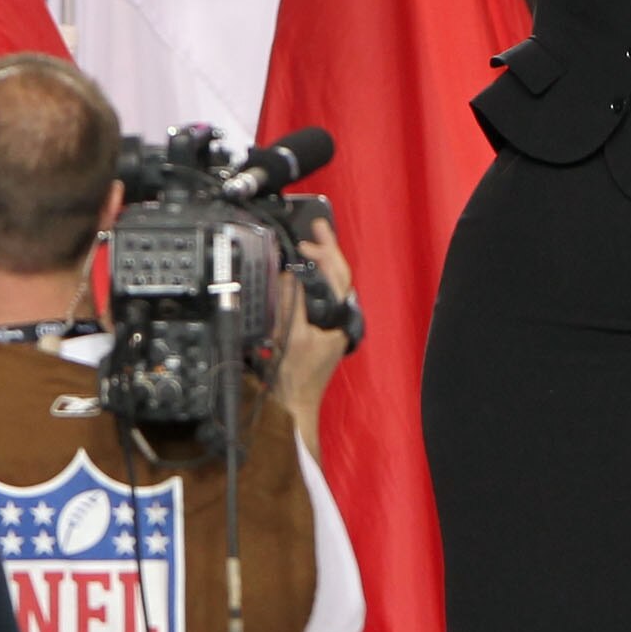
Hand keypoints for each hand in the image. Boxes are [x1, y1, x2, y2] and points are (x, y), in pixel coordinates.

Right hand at [276, 217, 355, 421]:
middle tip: (315, 228)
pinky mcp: (322, 331)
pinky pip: (321, 297)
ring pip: (332, 285)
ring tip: (309, 244)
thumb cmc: (294, 376)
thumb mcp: (289, 333)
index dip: (325, 249)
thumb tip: (291, 274)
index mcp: (340, 317)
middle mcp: (341, 319)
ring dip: (320, 264)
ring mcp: (333, 325)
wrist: (292, 404)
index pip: (338, 273)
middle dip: (326, 249)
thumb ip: (292, 301)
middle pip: (339, 275)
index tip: (313, 231)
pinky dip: (313, 281)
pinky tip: (302, 274)